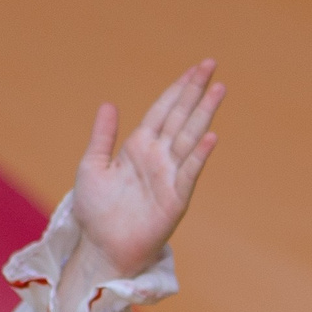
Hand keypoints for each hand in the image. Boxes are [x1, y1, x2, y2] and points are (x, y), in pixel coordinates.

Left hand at [71, 60, 225, 276]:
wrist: (99, 247)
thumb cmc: (95, 211)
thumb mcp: (92, 166)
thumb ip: (103, 136)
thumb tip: (109, 104)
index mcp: (139, 147)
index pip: (163, 110)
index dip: (178, 88)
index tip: (195, 68)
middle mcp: (158, 158)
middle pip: (180, 116)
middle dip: (195, 91)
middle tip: (211, 64)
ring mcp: (169, 177)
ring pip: (189, 137)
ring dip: (204, 113)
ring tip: (219, 89)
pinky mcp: (175, 200)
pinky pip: (189, 173)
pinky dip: (199, 155)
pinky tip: (209, 136)